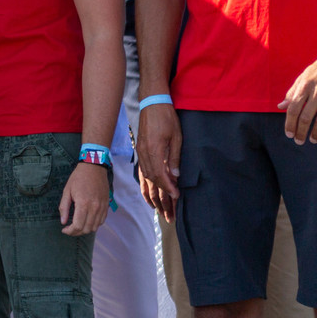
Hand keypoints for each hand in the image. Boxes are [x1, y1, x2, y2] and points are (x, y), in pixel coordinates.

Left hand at [60, 162, 110, 235]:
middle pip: (87, 229)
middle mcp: (95, 208)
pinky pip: (101, 221)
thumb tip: (63, 222)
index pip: (78, 226)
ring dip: (85, 230)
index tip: (64, 230)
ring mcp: (102, 207)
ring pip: (95, 227)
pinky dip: (94, 225)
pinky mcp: (106, 206)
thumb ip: (64, 207)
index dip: (70, 231)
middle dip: (76, 232)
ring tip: (77, 226)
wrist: (94, 167)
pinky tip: (86, 221)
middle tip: (69, 229)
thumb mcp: (67, 191)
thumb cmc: (78, 178)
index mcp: (83, 204)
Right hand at [137, 102, 181, 220]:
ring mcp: (140, 152)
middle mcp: (144, 154)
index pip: (160, 175)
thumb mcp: (176, 136)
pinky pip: (142, 172)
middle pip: (152, 181)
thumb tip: (175, 176)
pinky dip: (145, 185)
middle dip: (161, 198)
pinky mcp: (140, 150)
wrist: (152, 103)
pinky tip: (149, 194)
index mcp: (153, 150)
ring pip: (145, 178)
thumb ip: (174, 157)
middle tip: (169, 214)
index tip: (176, 198)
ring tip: (159, 209)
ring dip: (152, 195)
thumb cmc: (166, 118)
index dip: (168, 188)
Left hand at [279, 48, 316, 144]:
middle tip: (299, 141)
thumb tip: (281, 106)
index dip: (289, 123)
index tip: (289, 133)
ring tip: (313, 140)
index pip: (293, 109)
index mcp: (304, 87)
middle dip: (301, 132)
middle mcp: (316, 93)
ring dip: (316, 133)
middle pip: (305, 117)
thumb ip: (292, 93)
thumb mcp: (303, 77)